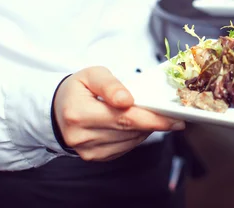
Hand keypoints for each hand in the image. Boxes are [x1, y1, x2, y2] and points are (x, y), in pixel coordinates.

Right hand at [53, 66, 184, 161]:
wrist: (57, 108)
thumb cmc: (79, 88)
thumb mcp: (92, 75)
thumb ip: (110, 84)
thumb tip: (127, 99)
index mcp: (78, 113)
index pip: (124, 117)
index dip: (152, 119)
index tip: (175, 118)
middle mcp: (81, 136)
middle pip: (129, 130)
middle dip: (155, 123)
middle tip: (175, 118)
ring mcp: (87, 150)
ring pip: (129, 141)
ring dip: (146, 130)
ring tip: (154, 117)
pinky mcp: (94, 157)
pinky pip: (124, 148)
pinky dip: (135, 136)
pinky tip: (138, 126)